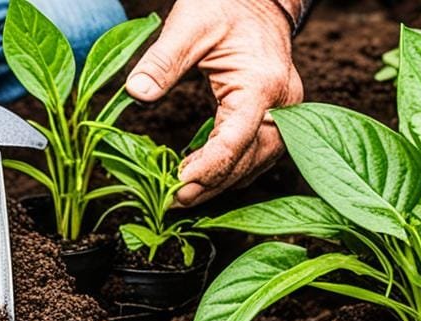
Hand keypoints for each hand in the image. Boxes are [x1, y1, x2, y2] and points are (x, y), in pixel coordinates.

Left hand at [125, 0, 303, 206]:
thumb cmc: (225, 5)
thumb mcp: (188, 26)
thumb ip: (162, 62)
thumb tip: (136, 93)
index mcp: (261, 85)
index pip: (236, 141)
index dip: (207, 167)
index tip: (177, 184)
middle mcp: (282, 105)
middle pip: (249, 160)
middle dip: (212, 184)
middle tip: (174, 201)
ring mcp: (284, 113)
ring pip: (256, 163)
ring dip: (221, 182)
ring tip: (184, 195)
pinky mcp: (278, 117)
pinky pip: (257, 154)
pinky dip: (231, 170)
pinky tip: (203, 177)